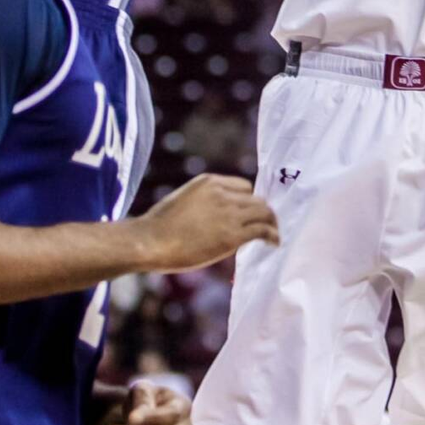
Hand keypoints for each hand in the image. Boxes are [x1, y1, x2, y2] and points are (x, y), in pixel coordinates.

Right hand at [133, 173, 278, 272]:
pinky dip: (272, 235)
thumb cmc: (159, 226)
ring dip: (271, 223)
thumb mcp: (182, 200)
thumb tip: (214, 218)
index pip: (243, 186)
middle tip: (266, 225)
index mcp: (209, 182)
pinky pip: (262, 230)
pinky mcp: (232, 234)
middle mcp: (222, 193)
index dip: (247, 202)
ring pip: (264, 212)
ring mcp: (228, 213)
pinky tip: (273, 243)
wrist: (150, 240)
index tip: (248, 214)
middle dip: (261, 212)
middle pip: (256, 199)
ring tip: (274, 234)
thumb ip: (203, 202)